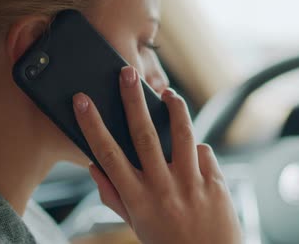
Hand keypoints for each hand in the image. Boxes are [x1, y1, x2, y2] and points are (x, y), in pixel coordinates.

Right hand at [72, 66, 242, 243]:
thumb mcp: (135, 225)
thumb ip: (114, 195)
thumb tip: (94, 166)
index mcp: (138, 200)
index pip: (108, 154)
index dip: (93, 125)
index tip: (82, 101)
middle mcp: (163, 189)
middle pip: (144, 134)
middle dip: (133, 100)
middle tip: (126, 74)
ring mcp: (192, 185)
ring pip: (182, 133)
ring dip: (174, 107)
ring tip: (167, 93)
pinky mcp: (216, 183)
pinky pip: (205, 152)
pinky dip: (197, 147)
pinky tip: (193, 151)